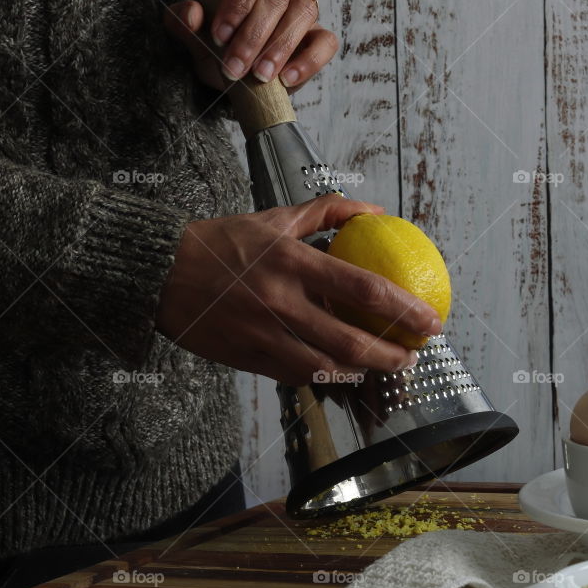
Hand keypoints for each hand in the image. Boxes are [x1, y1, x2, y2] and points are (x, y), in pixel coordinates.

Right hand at [156, 195, 443, 384]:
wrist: (158, 274)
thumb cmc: (220, 242)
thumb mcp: (274, 218)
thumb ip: (327, 212)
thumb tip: (375, 212)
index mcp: (289, 262)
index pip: (361, 287)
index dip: (403, 307)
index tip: (429, 317)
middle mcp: (278, 302)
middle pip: (350, 341)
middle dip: (392, 354)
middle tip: (413, 354)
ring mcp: (262, 335)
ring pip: (326, 368)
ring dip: (363, 371)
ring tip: (384, 365)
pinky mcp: (247, 358)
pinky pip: (296, 375)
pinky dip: (325, 375)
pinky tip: (343, 370)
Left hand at [163, 0, 337, 92]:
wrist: (235, 76)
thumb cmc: (216, 46)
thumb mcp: (194, 36)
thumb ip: (183, 22)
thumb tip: (192, 12)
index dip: (238, 1)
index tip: (220, 37)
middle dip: (253, 35)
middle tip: (233, 68)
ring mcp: (301, 8)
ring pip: (303, 11)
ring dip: (280, 46)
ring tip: (260, 76)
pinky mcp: (318, 36)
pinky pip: (326, 41)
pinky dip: (308, 61)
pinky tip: (286, 79)